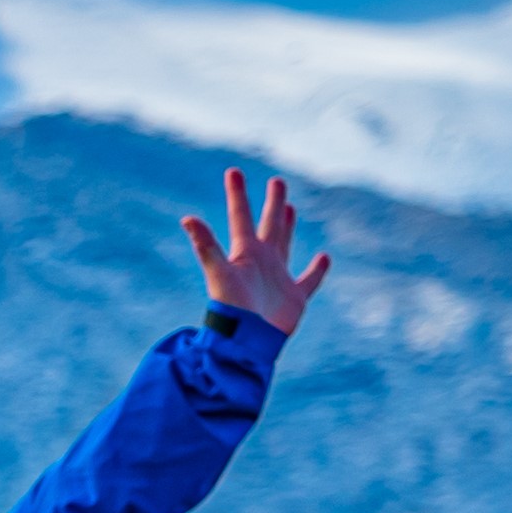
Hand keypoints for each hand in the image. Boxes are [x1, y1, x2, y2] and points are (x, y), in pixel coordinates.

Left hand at [182, 165, 330, 339]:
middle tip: (277, 181)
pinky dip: (318, 270)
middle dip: (272, 203)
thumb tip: (187, 218)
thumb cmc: (231, 308)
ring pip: (285, 244)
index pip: (240, 217)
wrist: (246, 341)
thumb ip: (205, 245)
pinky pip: (310, 280)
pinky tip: (324, 257)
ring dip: (287, 226)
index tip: (233, 171)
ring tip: (289, 207)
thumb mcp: (219, 272)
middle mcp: (261, 261)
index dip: (238, 195)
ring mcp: (278, 278)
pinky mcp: (295, 297)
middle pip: (268, 225)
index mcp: (245, 252)